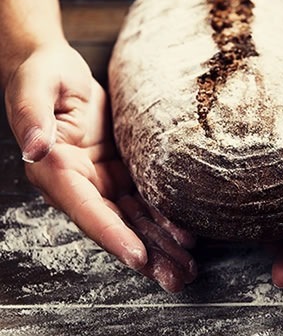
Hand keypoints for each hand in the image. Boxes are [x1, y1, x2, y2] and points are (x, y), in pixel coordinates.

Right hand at [4, 43, 196, 290]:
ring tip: (187, 265)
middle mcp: (78, 182)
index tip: (139, 257)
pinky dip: (161, 217)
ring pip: (131, 218)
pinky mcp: (116, 169)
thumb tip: (33, 147)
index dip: (112, 234)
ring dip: (159, 243)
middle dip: (145, 253)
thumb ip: (31, 116)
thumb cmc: (42, 75)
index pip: (86, 209)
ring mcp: (99, 178)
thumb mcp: (34, 88)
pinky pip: (141, 198)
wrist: (57, 70)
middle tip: (176, 277)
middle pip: (114, 225)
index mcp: (55, 169)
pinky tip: (183, 233)